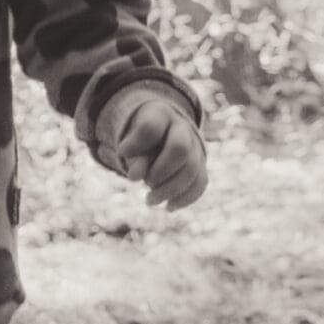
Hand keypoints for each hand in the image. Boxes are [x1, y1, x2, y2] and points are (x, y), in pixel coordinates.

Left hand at [98, 90, 207, 210]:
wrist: (163, 135)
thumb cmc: (142, 142)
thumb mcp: (134, 146)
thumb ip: (135, 158)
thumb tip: (135, 177)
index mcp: (161, 116)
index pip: (152, 127)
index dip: (136, 143)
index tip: (122, 153)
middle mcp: (183, 129)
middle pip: (180, 149)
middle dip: (160, 171)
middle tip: (145, 183)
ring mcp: (196, 147)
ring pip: (191, 170)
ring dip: (169, 190)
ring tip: (149, 201)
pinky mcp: (202, 165)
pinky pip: (200, 183)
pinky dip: (185, 198)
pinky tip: (169, 207)